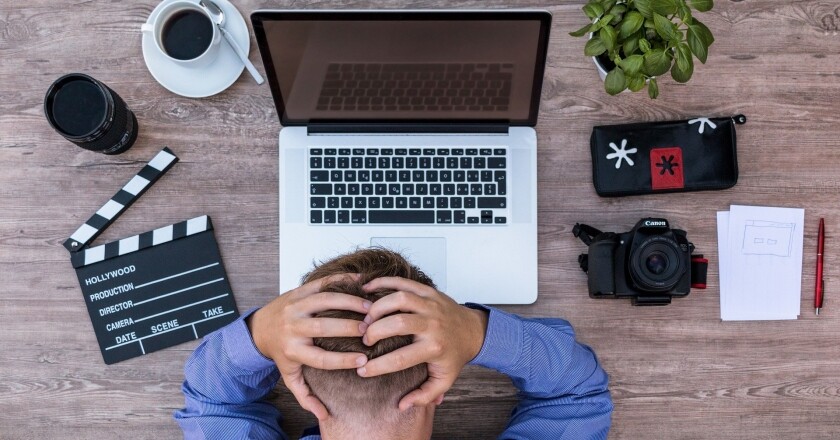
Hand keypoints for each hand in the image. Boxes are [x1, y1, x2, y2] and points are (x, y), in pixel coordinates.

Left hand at [247, 274, 370, 420]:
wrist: (259, 327)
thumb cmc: (280, 353)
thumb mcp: (289, 375)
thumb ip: (305, 395)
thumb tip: (323, 414)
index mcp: (293, 351)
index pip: (321, 358)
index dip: (343, 360)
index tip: (364, 360)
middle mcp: (293, 328)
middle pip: (324, 327)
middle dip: (349, 328)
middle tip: (370, 330)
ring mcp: (295, 307)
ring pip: (324, 301)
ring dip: (349, 302)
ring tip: (369, 306)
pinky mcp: (299, 291)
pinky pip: (321, 283)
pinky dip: (342, 280)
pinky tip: (361, 282)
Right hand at [357, 277, 487, 409]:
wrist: (474, 331)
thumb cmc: (454, 357)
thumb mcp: (444, 380)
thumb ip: (424, 395)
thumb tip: (401, 406)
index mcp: (434, 349)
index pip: (400, 359)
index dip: (377, 366)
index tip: (361, 371)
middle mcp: (432, 325)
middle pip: (397, 324)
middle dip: (375, 332)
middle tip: (364, 340)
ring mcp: (431, 305)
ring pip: (399, 299)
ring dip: (377, 307)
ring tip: (366, 319)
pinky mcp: (428, 291)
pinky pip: (403, 282)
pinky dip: (382, 283)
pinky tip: (367, 289)